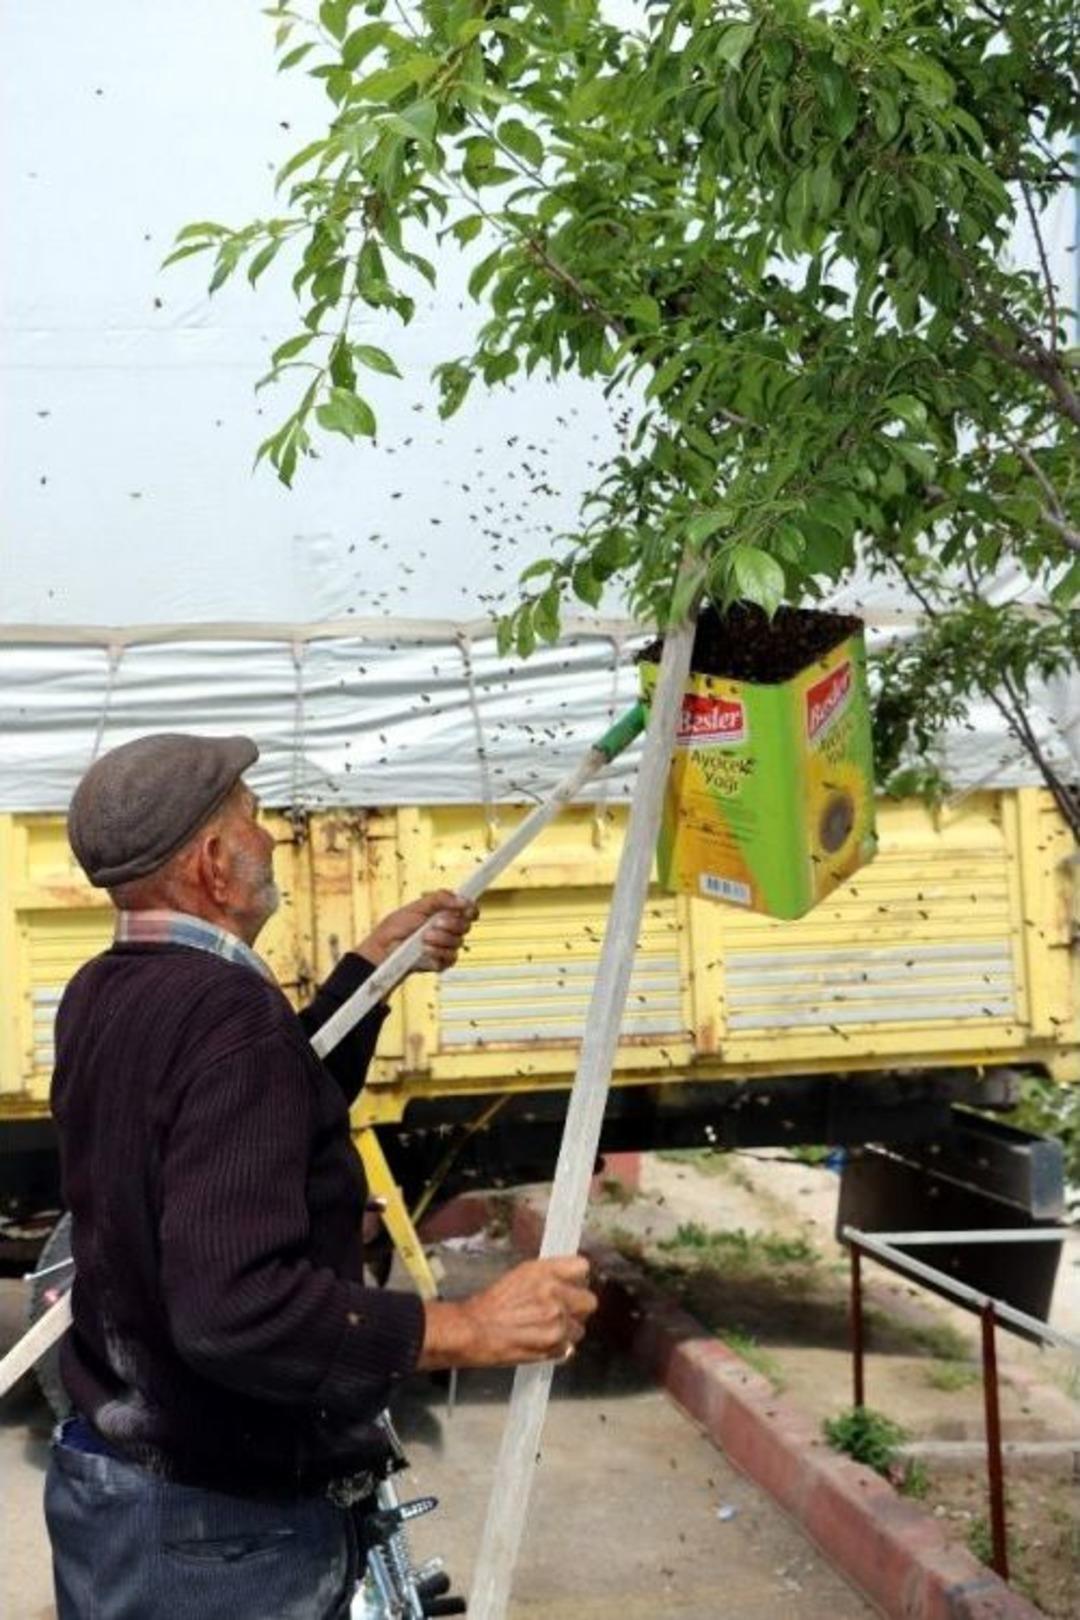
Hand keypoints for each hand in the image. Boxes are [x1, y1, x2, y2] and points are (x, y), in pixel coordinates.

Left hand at [356, 891, 477, 971]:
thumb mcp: (418, 905)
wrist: (385, 948)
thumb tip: (462, 899)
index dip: (471, 910)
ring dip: (441, 938)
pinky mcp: (442, 962)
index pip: (469, 911)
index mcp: (446, 913)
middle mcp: (449, 930)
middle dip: (451, 924)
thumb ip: (441, 898)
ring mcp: (447, 946)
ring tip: (424, 937)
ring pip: (458, 942)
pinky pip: (450, 957)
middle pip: (466, 926)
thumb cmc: (397, 926)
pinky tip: (425, 949)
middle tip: (435, 923)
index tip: (466, 909)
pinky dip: (437, 952)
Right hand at [417, 1256, 596, 1370]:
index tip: (574, 1282)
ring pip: (580, 1327)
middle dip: (578, 1306)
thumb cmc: (490, 1305)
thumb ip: (548, 1276)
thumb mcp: (520, 1275)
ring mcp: (557, 1323)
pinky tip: (541, 1340)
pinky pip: (570, 1347)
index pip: (582, 1268)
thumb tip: (568, 1279)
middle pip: (589, 1300)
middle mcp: (555, 1296)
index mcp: (545, 1273)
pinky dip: (559, 1346)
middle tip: (563, 1309)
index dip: (577, 1277)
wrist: (474, 1331)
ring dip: (568, 1329)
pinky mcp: (554, 1347)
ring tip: (545, 1328)